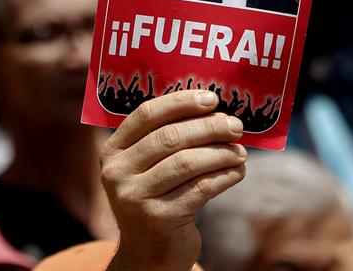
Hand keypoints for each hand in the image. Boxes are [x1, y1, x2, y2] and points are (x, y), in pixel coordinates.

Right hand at [101, 90, 246, 270]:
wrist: (148, 254)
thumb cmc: (157, 198)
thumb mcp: (146, 167)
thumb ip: (166, 138)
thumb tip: (213, 108)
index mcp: (112, 152)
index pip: (146, 114)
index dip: (181, 102)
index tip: (211, 98)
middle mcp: (117, 173)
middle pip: (170, 137)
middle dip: (209, 127)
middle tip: (236, 126)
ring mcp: (136, 198)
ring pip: (188, 162)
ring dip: (221, 153)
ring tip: (240, 153)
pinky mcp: (159, 219)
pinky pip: (201, 188)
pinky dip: (225, 176)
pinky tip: (237, 172)